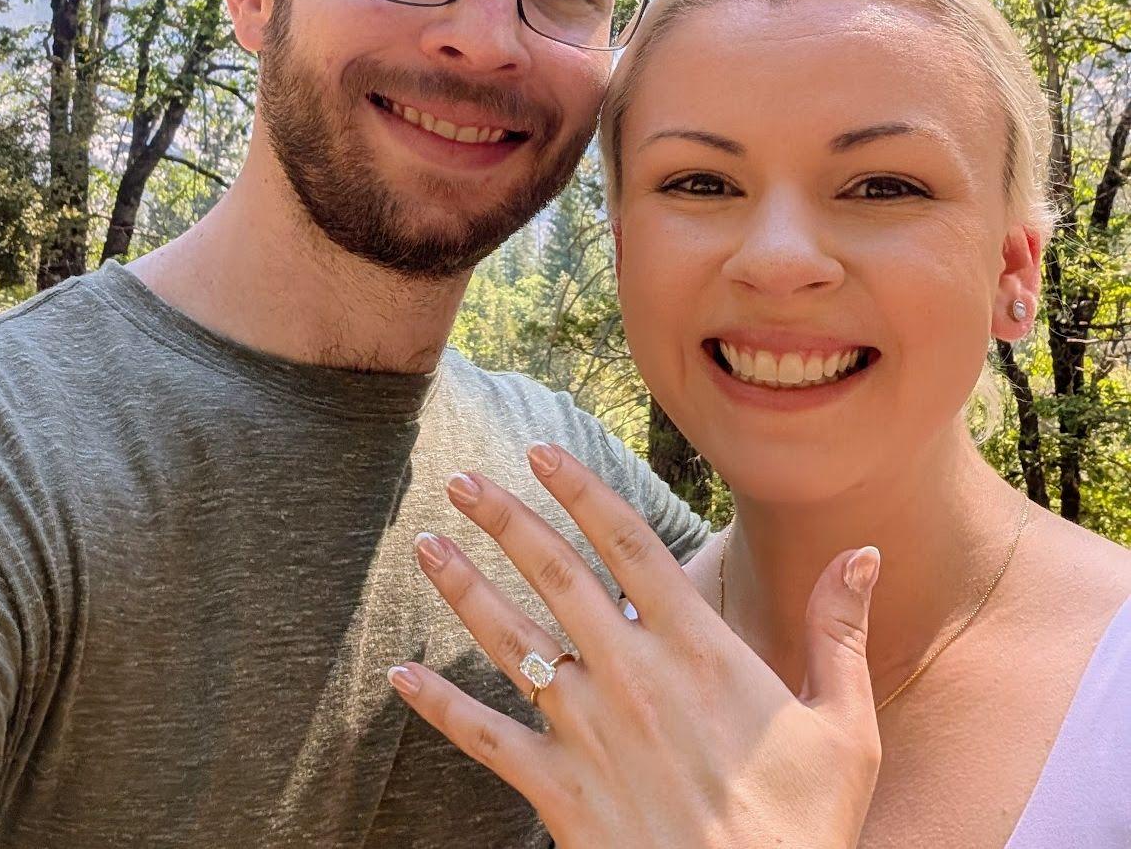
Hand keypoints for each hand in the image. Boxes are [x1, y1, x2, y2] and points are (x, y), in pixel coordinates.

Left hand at [388, 442, 881, 848]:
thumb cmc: (803, 829)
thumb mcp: (844, 727)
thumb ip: (840, 632)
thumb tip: (863, 552)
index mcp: (697, 648)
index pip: (627, 543)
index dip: (580, 490)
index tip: (540, 452)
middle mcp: (632, 674)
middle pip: (555, 574)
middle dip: (504, 519)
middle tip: (460, 479)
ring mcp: (588, 730)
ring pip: (510, 640)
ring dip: (464, 588)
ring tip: (425, 546)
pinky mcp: (558, 790)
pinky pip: (486, 738)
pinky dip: (439, 705)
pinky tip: (400, 674)